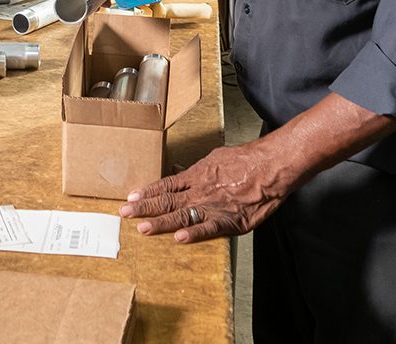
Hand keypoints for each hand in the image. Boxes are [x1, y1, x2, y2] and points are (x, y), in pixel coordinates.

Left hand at [119, 143, 288, 243]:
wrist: (270, 166)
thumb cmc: (246, 160)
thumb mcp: (216, 158)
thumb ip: (198, 169)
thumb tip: (182, 171)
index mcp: (197, 176)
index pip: (166, 185)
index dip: (148, 193)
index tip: (131, 198)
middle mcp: (201, 191)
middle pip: (167, 200)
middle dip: (145, 208)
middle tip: (125, 214)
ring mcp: (214, 206)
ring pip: (182, 215)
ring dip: (161, 222)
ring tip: (143, 228)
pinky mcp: (230, 220)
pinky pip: (209, 228)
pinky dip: (194, 233)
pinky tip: (179, 238)